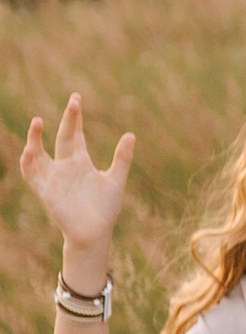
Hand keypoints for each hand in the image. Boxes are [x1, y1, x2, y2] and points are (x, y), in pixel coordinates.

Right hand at [20, 94, 134, 270]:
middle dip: (68, 120)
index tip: (76, 99)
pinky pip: (31, 175)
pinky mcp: (47, 192)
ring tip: (37, 121)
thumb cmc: (105, 209)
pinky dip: (28, 163)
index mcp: (81, 162)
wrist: (96, 234)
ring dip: (35, 138)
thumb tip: (130, 134)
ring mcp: (54, 178)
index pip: (76, 135)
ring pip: (39, 154)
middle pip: (63, 138)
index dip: (76, 118)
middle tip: (74, 101)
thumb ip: (122, 159)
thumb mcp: (116, 181)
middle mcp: (65, 166)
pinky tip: (30, 150)